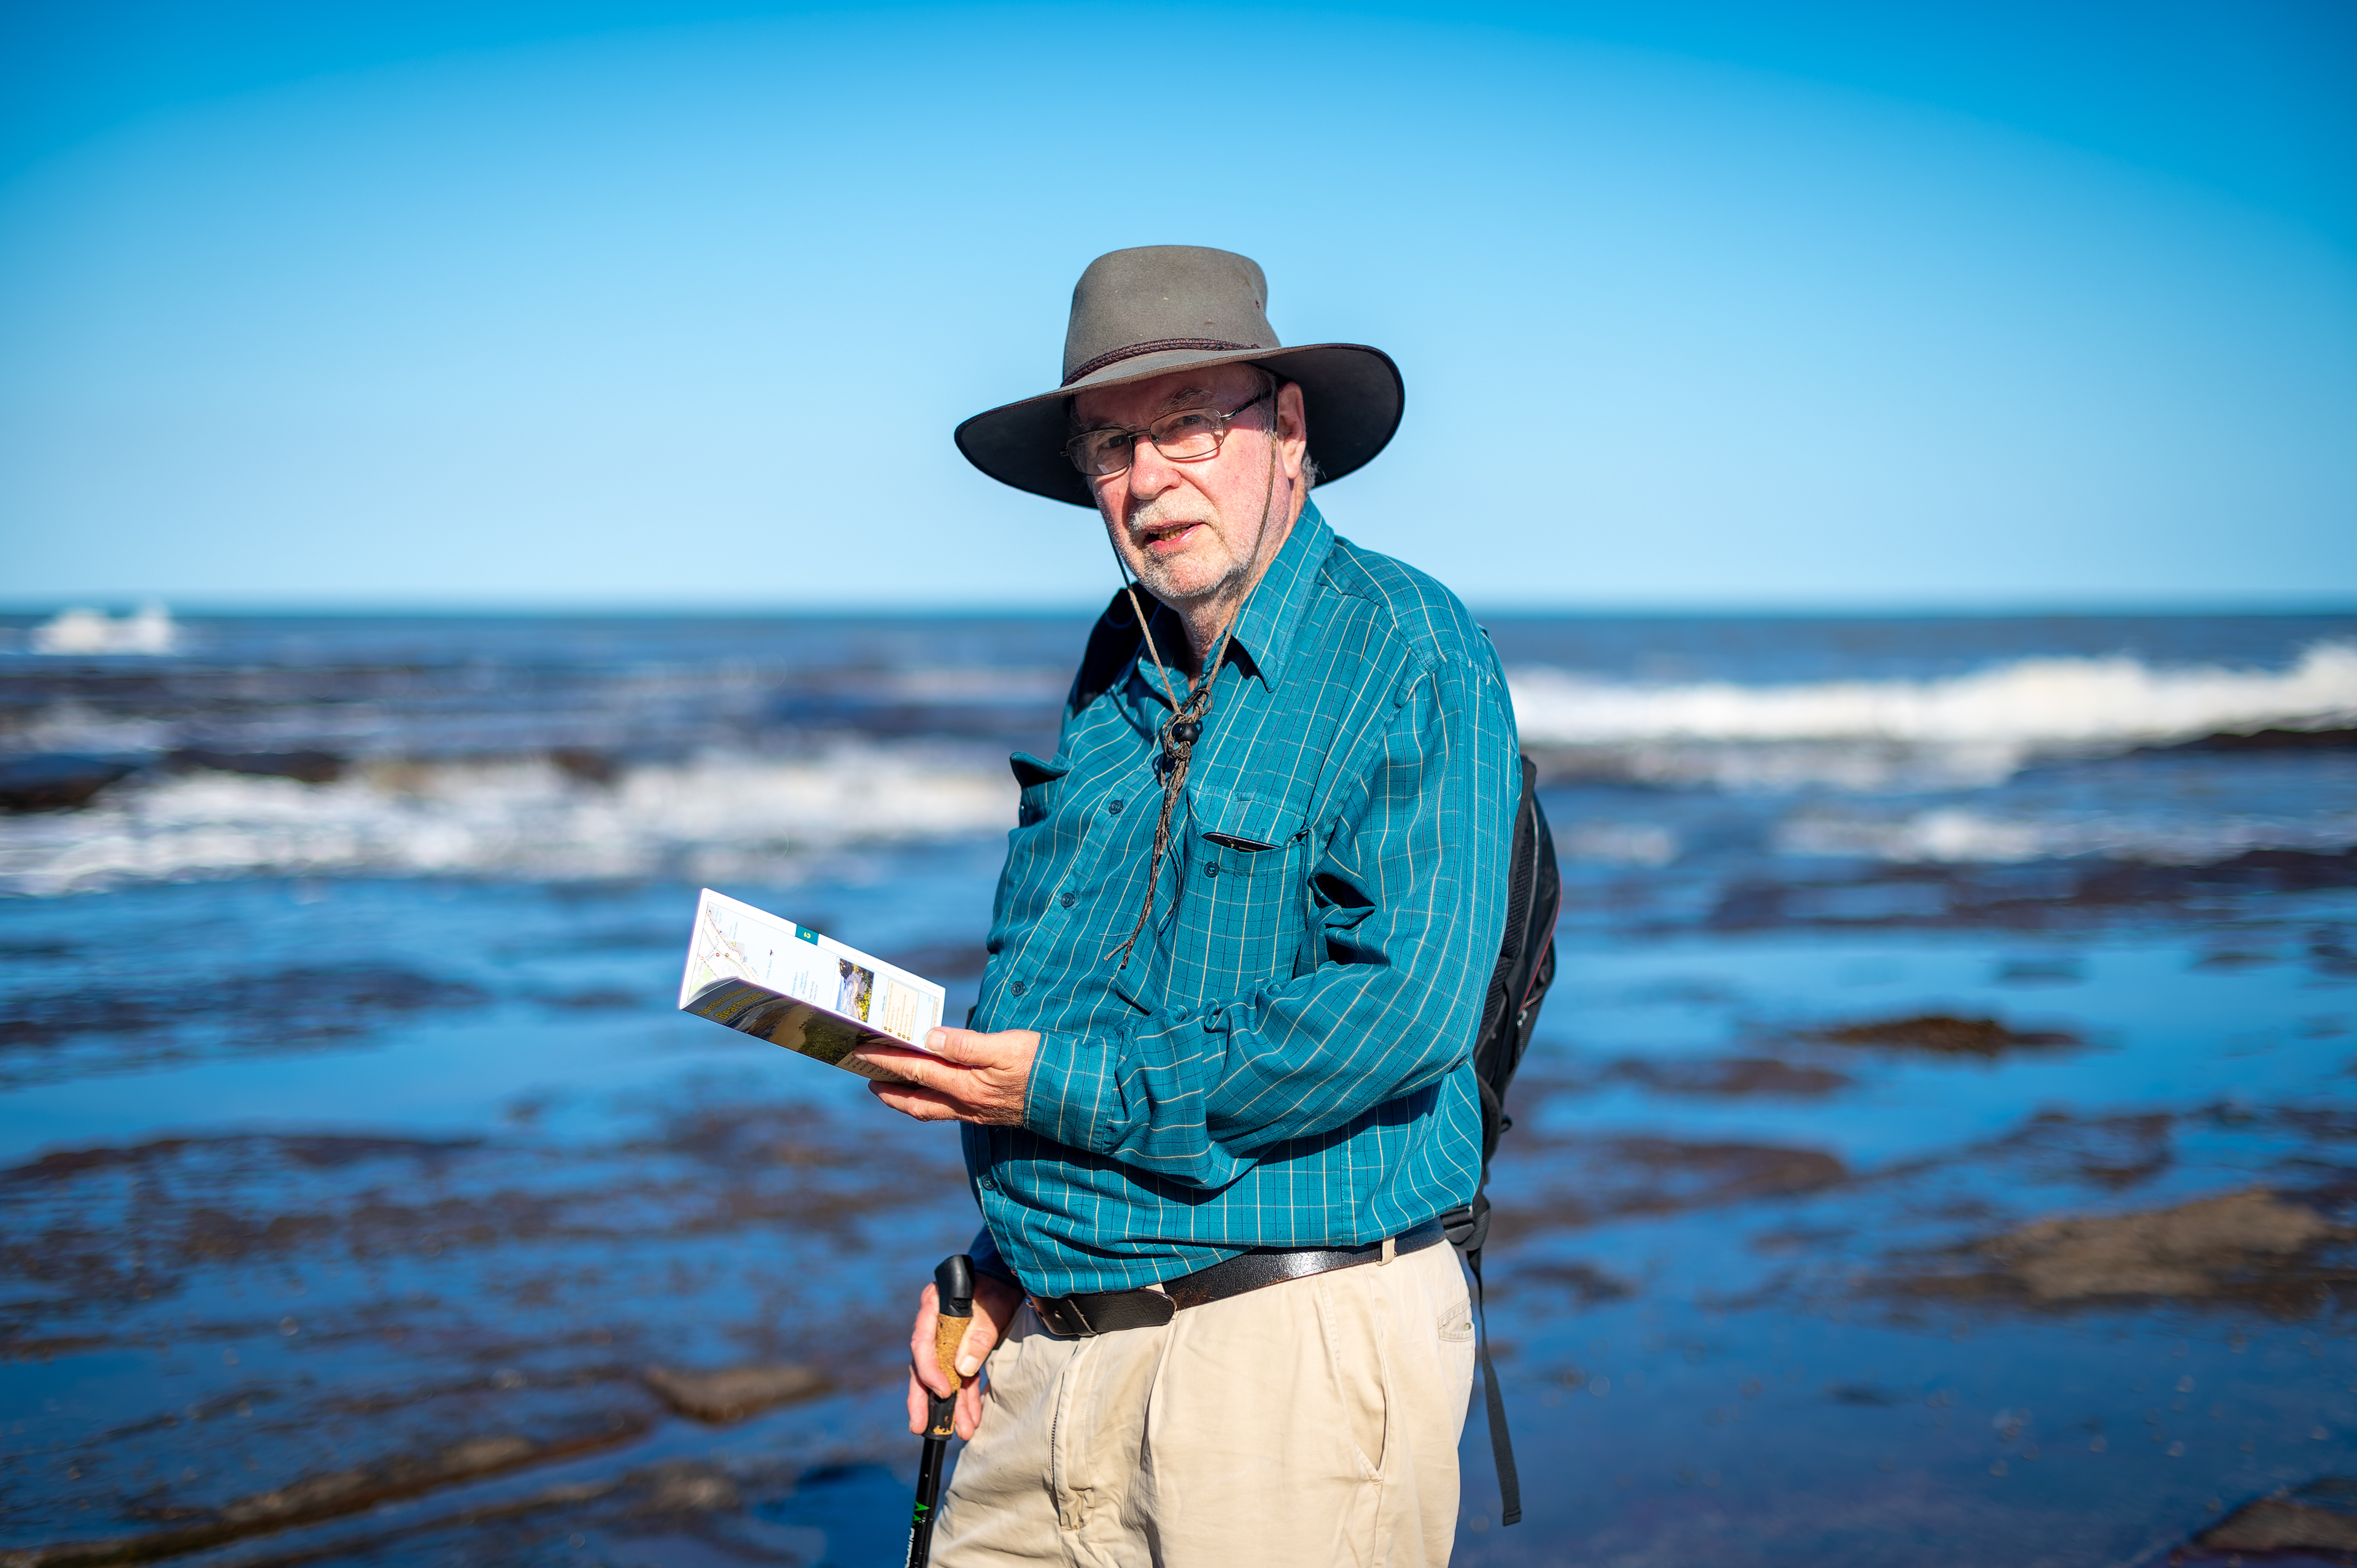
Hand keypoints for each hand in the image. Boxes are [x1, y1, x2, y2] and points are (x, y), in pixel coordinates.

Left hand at [854, 1027, 1039, 1126]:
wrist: (1072, 1096)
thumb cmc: (1040, 1066)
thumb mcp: (1004, 1046)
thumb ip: (965, 1044)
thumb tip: (928, 1038)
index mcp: (965, 1086)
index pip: (915, 1069)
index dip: (886, 1059)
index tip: (862, 1050)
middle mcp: (965, 1104)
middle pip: (915, 1101)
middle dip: (888, 1090)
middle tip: (866, 1077)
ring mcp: (975, 1112)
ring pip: (929, 1109)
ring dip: (905, 1099)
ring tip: (889, 1087)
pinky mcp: (986, 1113)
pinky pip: (946, 1110)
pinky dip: (929, 1101)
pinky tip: (930, 1091)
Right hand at [905, 1271, 1024, 1439]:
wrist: (1008, 1277)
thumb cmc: (996, 1285)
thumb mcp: (992, 1304)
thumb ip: (978, 1333)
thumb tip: (962, 1369)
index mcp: (933, 1307)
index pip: (922, 1344)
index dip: (929, 1371)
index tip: (943, 1392)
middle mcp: (933, 1326)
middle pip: (923, 1368)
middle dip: (923, 1400)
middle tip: (921, 1426)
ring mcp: (945, 1341)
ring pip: (942, 1378)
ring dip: (951, 1406)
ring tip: (961, 1431)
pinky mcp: (959, 1352)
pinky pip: (959, 1379)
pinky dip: (965, 1399)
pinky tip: (971, 1418)